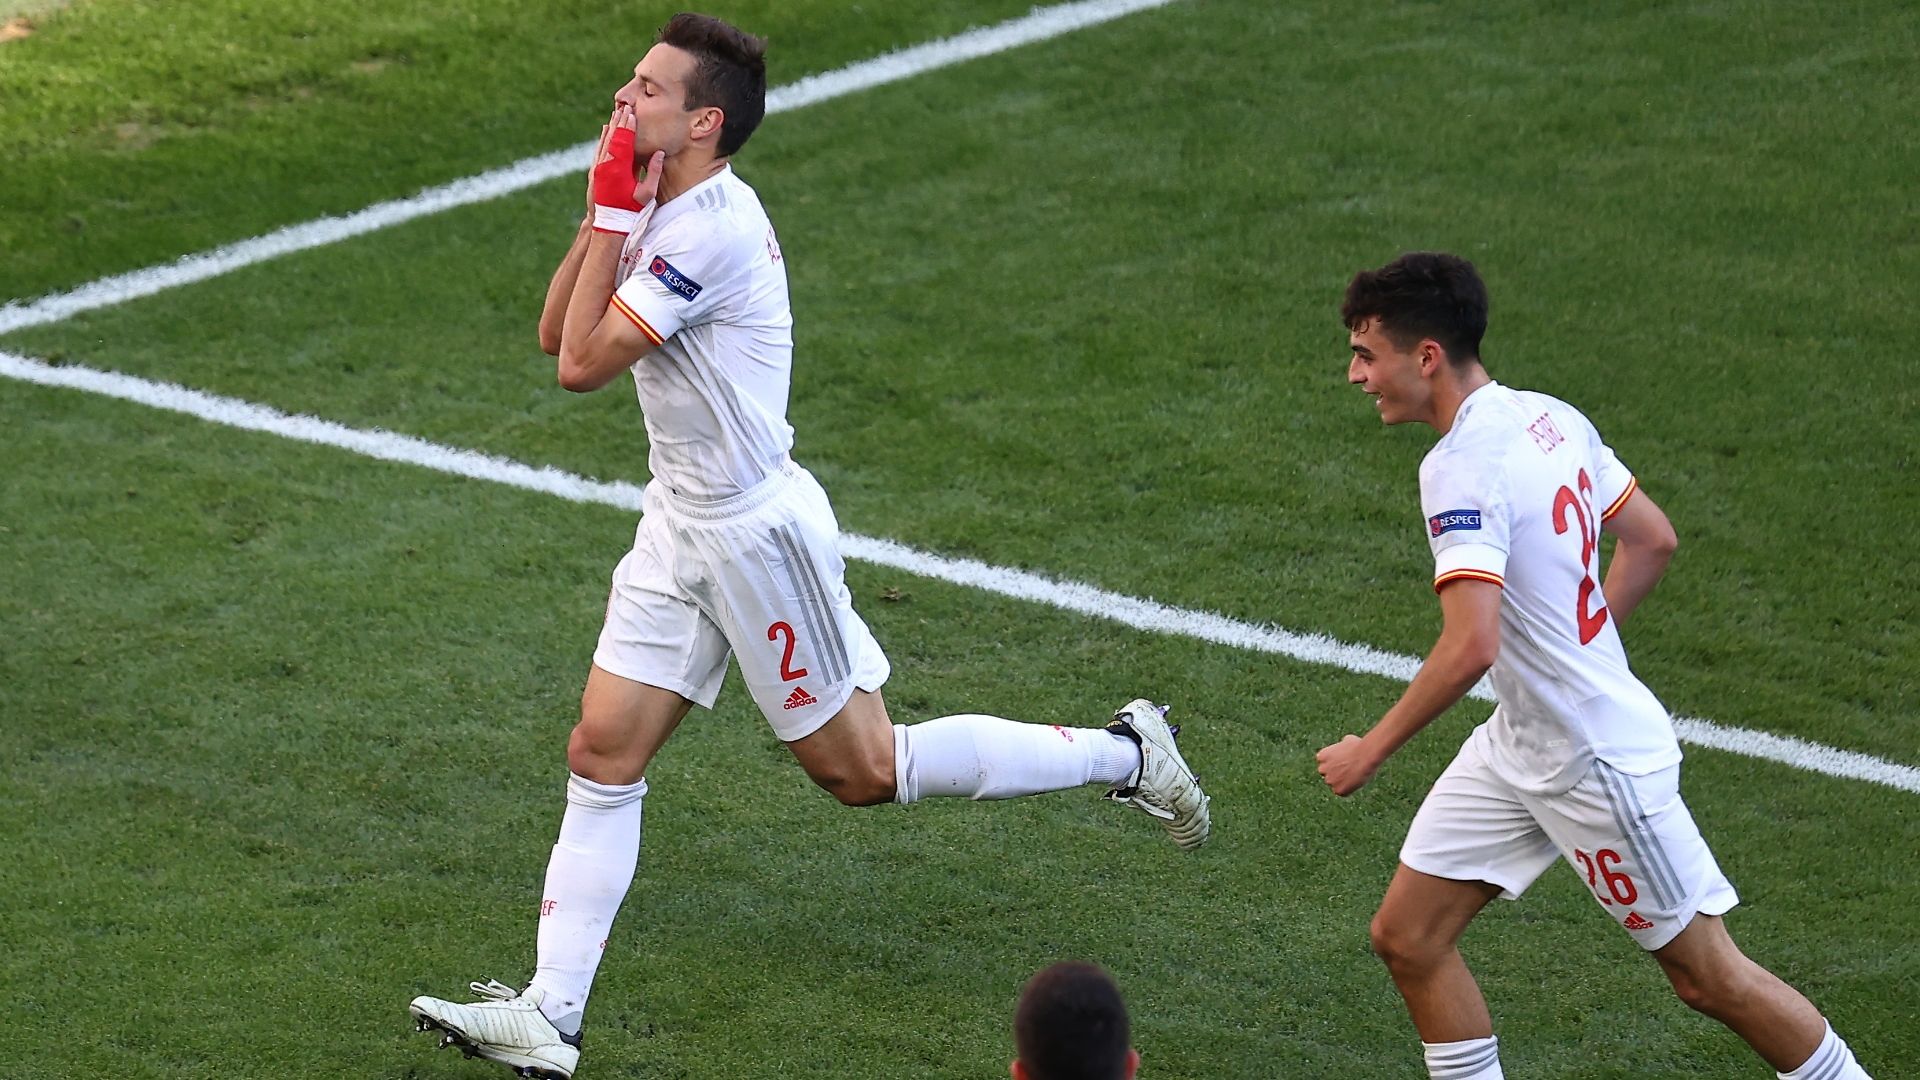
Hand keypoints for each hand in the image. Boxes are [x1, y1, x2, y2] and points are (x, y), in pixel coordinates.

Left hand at [591, 105, 664, 226]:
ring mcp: (598, 167)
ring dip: (611, 127)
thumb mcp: (646, 194)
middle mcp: (606, 165)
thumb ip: (653, 172)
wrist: (608, 222)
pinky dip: (603, 138)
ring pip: (604, 141)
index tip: (632, 113)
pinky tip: (605, 130)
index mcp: (620, 168)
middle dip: (619, 121)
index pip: (624, 141)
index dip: (628, 126)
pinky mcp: (594, 171)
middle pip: (612, 137)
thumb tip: (659, 153)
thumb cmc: (630, 209)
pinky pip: (599, 149)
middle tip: (624, 107)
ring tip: (616, 114)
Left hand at [1316, 734, 1381, 796]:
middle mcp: (1322, 769)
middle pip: (1328, 775)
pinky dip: (1349, 789)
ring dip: (1342, 782)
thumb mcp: (1347, 740)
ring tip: (1355, 776)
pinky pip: (1343, 792)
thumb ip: (1342, 746)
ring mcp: (1329, 781)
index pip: (1325, 764)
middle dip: (1336, 774)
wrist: (1365, 756)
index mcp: (1321, 757)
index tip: (1343, 764)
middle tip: (1349, 772)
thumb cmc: (1358, 746)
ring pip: (1335, 784)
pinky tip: (1357, 782)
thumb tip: (1345, 743)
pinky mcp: (1338, 790)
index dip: (1334, 764)